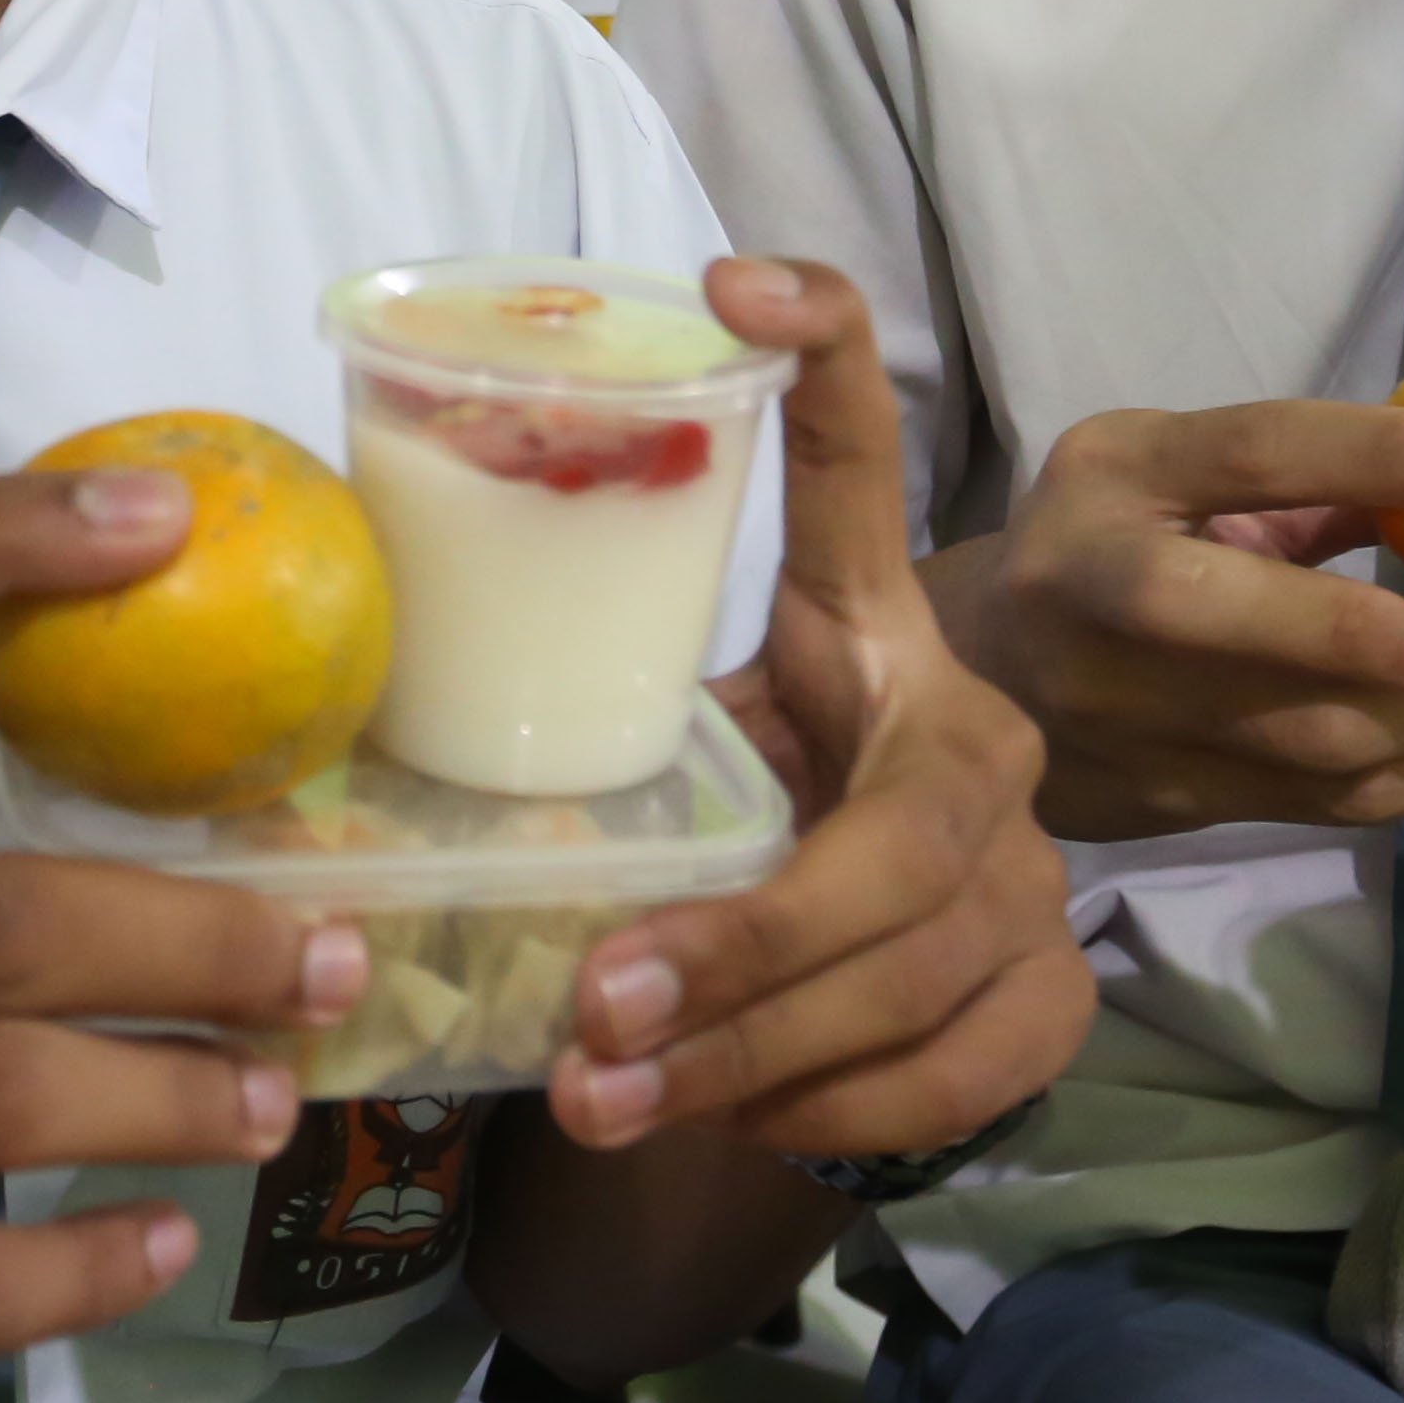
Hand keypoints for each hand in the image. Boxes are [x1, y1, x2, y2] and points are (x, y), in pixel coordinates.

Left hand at [547, 260, 1086, 1160]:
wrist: (871, 932)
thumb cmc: (735, 805)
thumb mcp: (664, 729)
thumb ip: (572, 705)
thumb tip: (348, 693)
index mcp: (872, 620)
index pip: (860, 458)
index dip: (822, 349)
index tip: (730, 279)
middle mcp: (976, 727)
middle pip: (896, 845)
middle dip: (748, 947)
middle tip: (600, 1012)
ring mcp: (1037, 866)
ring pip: (918, 978)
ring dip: (755, 1055)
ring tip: (608, 1102)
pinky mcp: (1055, 988)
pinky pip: (957, 1071)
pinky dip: (833, 1114)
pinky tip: (729, 1124)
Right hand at [947, 403, 1403, 838]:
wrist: (976, 676)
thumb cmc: (1109, 548)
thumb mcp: (1173, 478)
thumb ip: (1302, 483)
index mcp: (1113, 476)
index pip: (1256, 451)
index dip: (1382, 456)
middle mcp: (1095, 588)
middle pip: (1233, 613)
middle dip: (1365, 639)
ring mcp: (1111, 708)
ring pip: (1289, 735)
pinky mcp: (1152, 796)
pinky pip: (1306, 802)